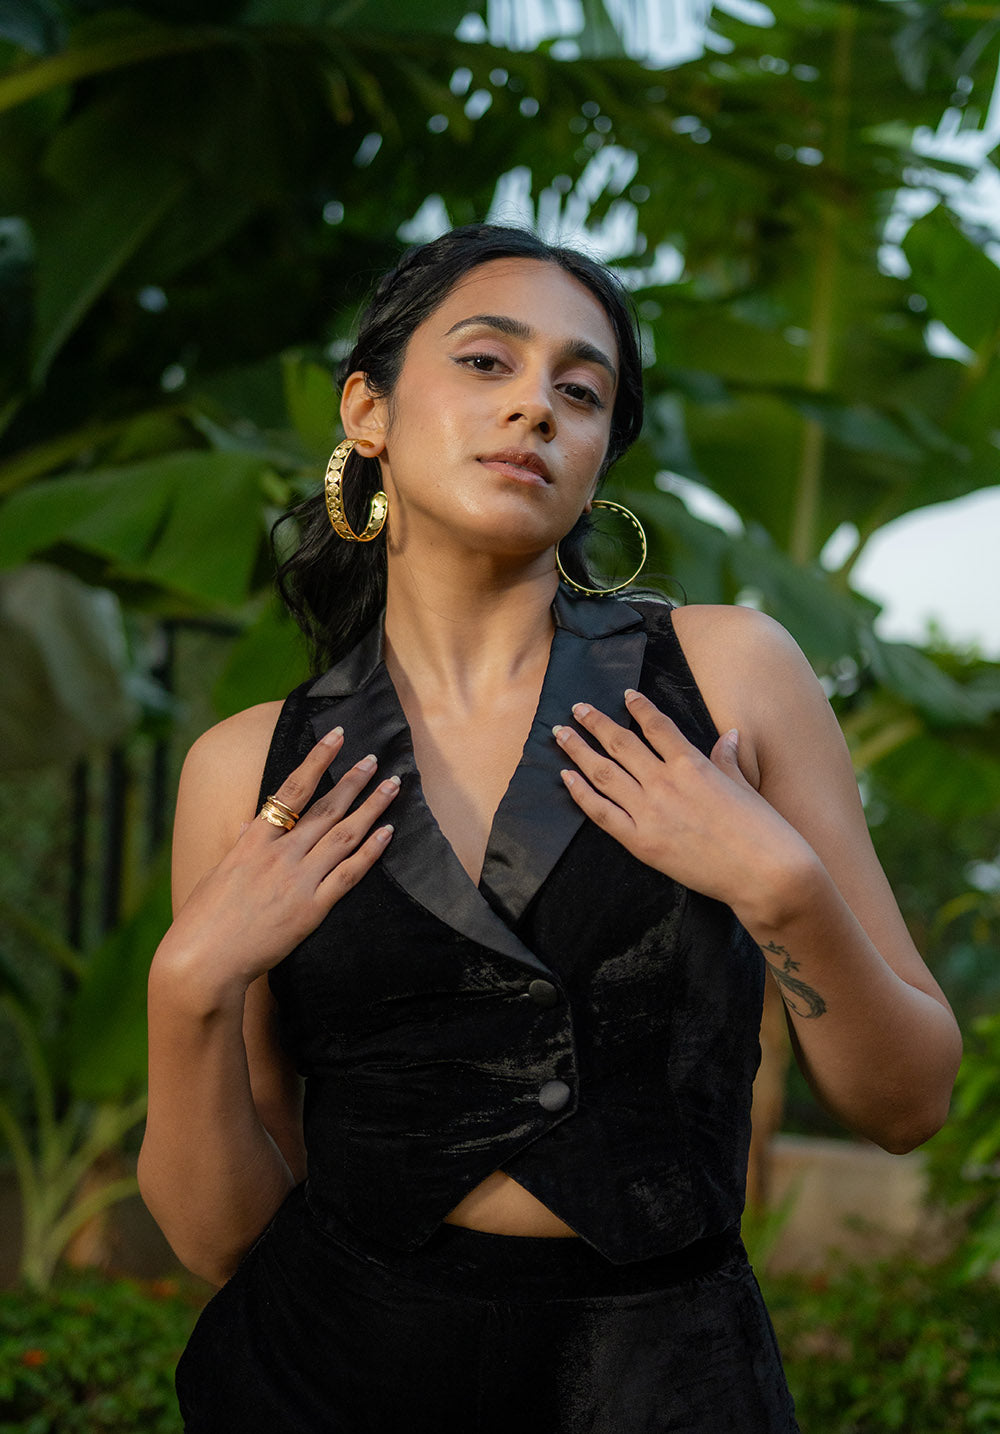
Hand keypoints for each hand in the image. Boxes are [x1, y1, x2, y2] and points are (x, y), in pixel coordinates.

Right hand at [158, 728, 398, 995]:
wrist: (203, 961)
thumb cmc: (203, 920)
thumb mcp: (218, 872)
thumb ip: (240, 846)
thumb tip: (248, 823)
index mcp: (252, 840)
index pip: (291, 789)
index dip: (317, 760)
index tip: (336, 736)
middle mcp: (279, 854)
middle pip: (326, 808)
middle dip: (353, 780)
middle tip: (376, 758)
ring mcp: (298, 880)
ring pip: (344, 835)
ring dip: (371, 808)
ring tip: (392, 786)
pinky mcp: (311, 909)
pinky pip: (348, 874)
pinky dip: (370, 852)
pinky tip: (388, 833)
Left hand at [553, 688, 810, 911]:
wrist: (765, 873)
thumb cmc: (763, 829)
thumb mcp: (744, 785)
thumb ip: (727, 759)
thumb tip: (728, 736)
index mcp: (693, 763)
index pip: (657, 726)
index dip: (639, 707)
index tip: (625, 695)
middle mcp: (665, 782)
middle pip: (621, 743)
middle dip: (596, 722)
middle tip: (577, 708)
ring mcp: (650, 812)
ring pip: (603, 773)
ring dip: (579, 750)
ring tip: (560, 734)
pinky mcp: (642, 843)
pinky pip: (601, 813)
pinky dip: (581, 793)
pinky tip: (565, 777)